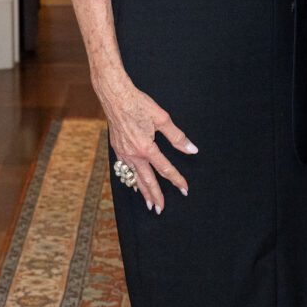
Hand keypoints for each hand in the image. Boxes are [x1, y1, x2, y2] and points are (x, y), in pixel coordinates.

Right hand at [96, 73, 197, 213]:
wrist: (115, 96)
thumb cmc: (139, 104)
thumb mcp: (162, 118)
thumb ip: (177, 136)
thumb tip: (192, 149)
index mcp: (146, 147)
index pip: (165, 169)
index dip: (176, 179)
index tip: (184, 189)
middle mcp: (133, 154)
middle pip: (147, 180)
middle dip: (156, 195)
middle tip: (161, 209)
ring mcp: (123, 153)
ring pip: (135, 178)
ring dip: (143, 192)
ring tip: (149, 204)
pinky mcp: (117, 149)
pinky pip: (125, 170)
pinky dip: (131, 179)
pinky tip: (134, 184)